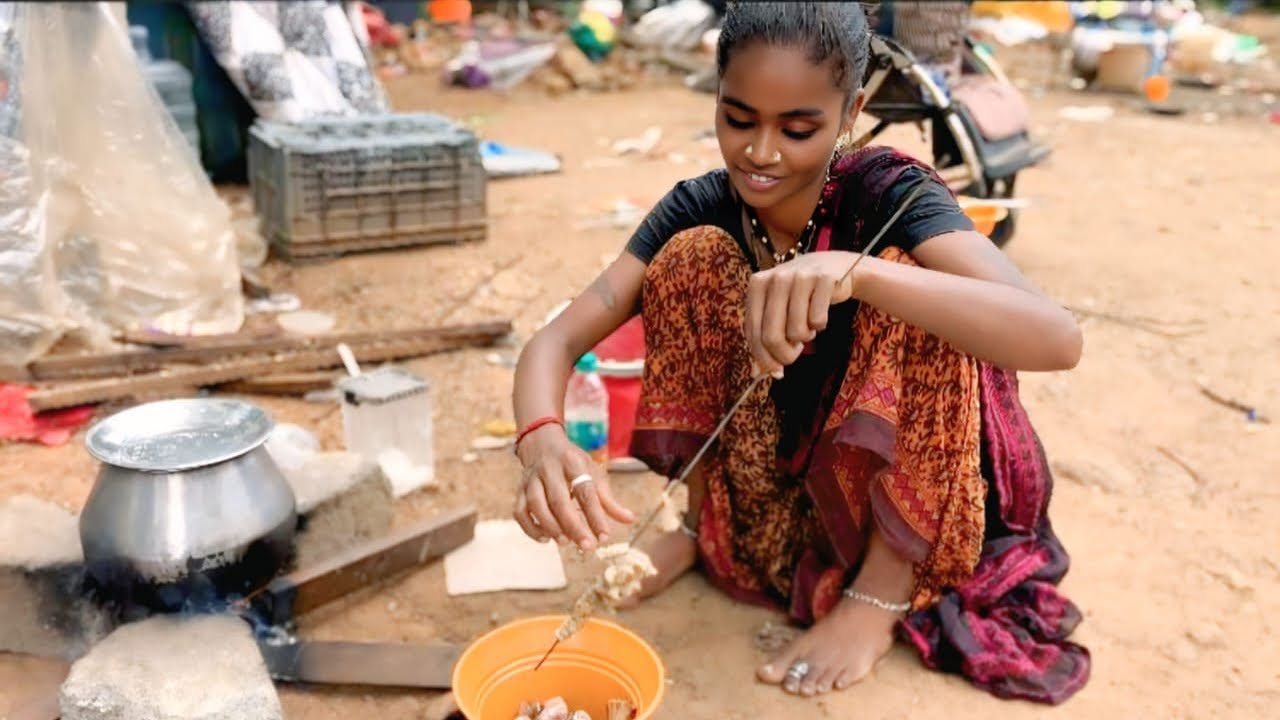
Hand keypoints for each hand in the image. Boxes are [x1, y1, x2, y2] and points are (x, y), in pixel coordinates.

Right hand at [512, 424, 634, 548]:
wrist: (542, 443)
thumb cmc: (573, 463)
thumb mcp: (593, 473)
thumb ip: (609, 499)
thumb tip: (629, 519)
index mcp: (573, 462)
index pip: (585, 491)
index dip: (595, 515)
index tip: (604, 536)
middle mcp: (549, 469)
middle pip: (558, 499)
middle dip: (572, 526)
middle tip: (586, 546)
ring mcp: (531, 479)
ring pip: (535, 504)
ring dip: (550, 527)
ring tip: (565, 542)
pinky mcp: (519, 489)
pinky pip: (519, 511)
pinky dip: (530, 528)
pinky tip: (545, 539)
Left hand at [745, 252, 856, 375]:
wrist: (834, 268)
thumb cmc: (799, 295)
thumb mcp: (776, 311)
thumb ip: (763, 338)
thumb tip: (758, 373)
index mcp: (757, 285)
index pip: (753, 332)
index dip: (764, 358)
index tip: (776, 370)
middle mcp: (776, 278)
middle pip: (772, 336)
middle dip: (785, 354)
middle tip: (795, 352)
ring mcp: (800, 277)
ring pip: (796, 331)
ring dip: (805, 337)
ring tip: (808, 325)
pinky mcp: (823, 280)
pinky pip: (818, 320)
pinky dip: (820, 325)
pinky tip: (820, 315)